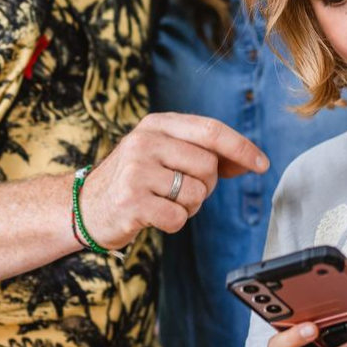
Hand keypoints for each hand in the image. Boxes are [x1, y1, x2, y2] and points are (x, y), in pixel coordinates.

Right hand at [82, 113, 268, 248]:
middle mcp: (145, 142)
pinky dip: (173, 222)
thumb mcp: (163, 153)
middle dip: (206, 185)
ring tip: (163, 202)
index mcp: (156, 124)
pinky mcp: (131, 202)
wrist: (84, 206)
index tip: (262, 164)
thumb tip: (250, 160)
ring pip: (196, 194)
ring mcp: (136, 171)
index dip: (241, 147)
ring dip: (189, 207)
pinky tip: (153, 216)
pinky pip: (178, 217)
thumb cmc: (134, 180)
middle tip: (182, 190)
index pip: (211, 130)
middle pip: (208, 166)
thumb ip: (202, 152)